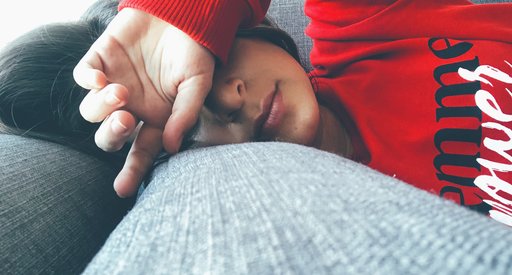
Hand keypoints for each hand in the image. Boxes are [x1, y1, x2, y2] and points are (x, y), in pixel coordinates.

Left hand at [73, 8, 214, 196]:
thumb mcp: (197, 85)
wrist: (184, 15)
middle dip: (111, 135)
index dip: (132, 171)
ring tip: (121, 93)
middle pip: (108, 136)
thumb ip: (184, 114)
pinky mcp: (100, 60)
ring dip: (101, 107)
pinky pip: (82, 77)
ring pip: (90, 111)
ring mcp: (114, 84)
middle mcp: (132, 107)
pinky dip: (87, 81)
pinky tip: (101, 79)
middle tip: (125, 122)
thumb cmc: (194, 52)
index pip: (141, 150)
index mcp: (156, 118)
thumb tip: (171, 147)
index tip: (123, 190)